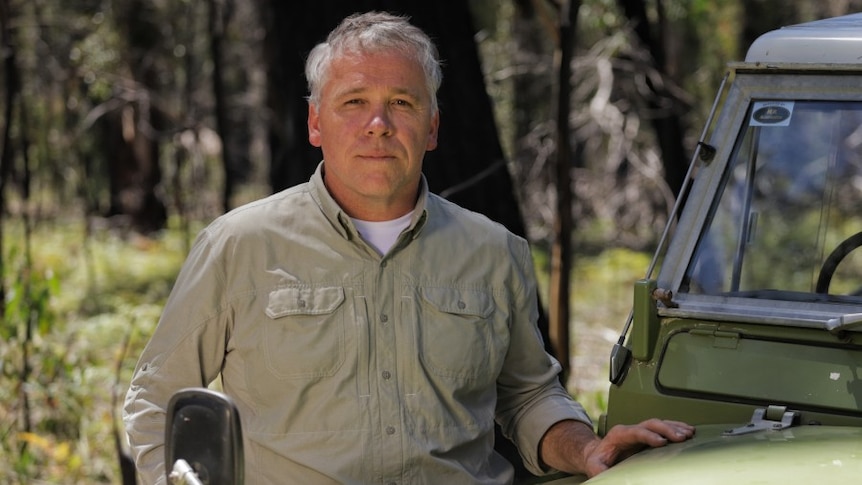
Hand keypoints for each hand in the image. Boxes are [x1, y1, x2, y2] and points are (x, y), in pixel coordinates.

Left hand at [539, 418, 694, 477]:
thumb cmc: (597, 460)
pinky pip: (663, 428)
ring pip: (659, 424)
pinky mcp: (647, 435)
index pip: (636, 432)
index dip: (649, 435)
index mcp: (619, 434)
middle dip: (667, 429)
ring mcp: (640, 431)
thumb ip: (601, 470)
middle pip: (651, 424)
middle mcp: (631, 429)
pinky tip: (687, 431)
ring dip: (675, 427)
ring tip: (689, 433)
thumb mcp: (596, 466)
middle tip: (682, 437)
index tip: (661, 441)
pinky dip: (675, 428)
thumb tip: (608, 477)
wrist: (598, 453)